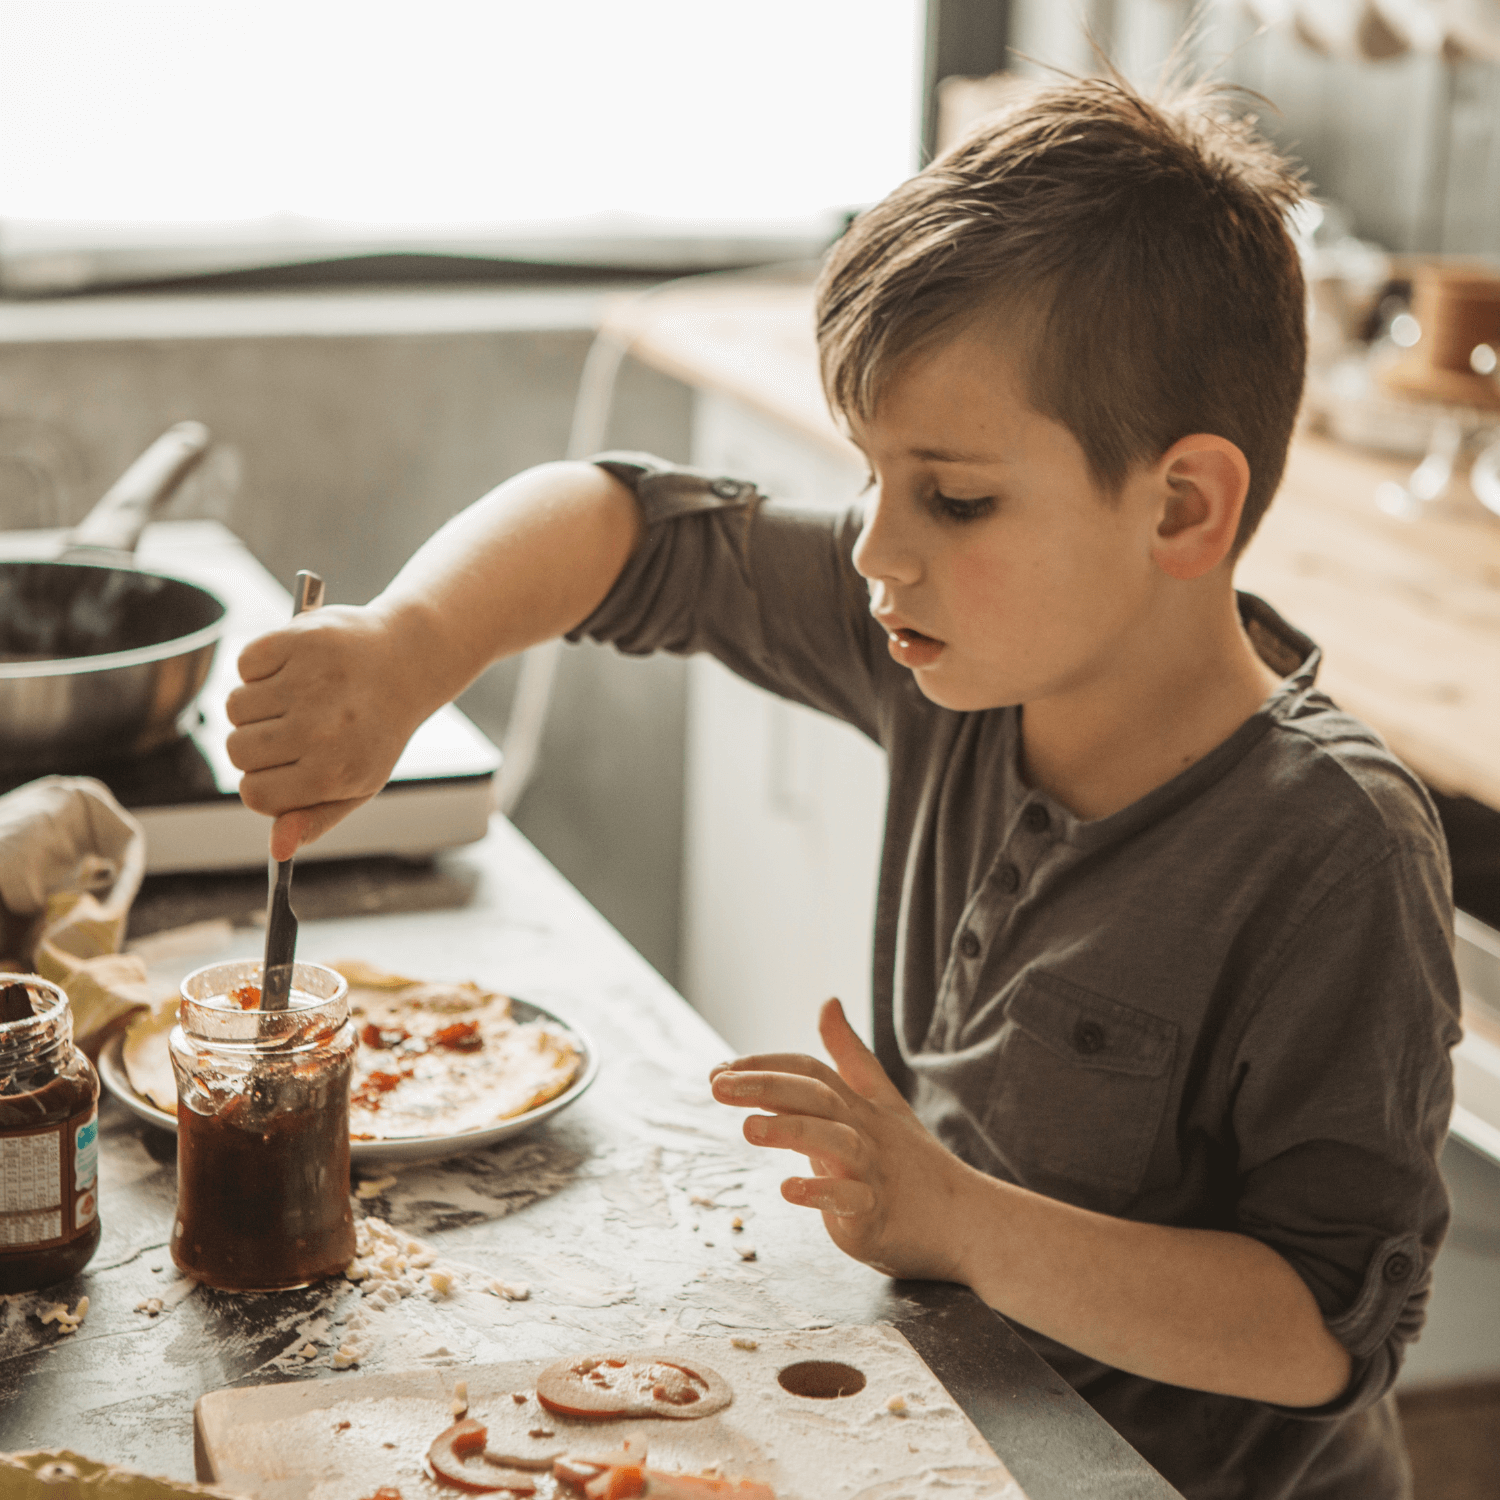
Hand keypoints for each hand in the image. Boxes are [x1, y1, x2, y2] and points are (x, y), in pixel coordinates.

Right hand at [226, 603, 433, 860]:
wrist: (408, 661)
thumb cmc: (376, 730)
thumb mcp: (358, 783)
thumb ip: (316, 819)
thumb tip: (278, 851)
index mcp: (333, 772)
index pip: (254, 794)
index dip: (264, 783)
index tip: (287, 768)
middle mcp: (319, 729)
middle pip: (237, 751)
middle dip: (257, 744)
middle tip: (296, 728)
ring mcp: (308, 682)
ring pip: (235, 707)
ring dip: (256, 704)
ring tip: (300, 697)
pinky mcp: (299, 640)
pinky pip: (244, 664)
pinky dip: (261, 666)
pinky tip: (299, 668)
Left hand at [710, 998, 979, 1282]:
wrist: (968, 1220)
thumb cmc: (914, 1162)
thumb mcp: (882, 1101)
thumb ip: (850, 1055)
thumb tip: (827, 1001)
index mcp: (860, 1107)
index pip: (811, 1072)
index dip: (767, 1065)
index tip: (721, 1069)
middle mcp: (865, 1132)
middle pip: (817, 1097)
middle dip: (765, 1086)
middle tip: (716, 1085)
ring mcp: (872, 1173)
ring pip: (834, 1142)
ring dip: (791, 1131)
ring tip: (748, 1128)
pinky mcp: (877, 1216)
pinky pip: (851, 1200)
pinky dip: (821, 1192)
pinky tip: (789, 1188)